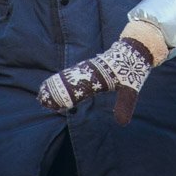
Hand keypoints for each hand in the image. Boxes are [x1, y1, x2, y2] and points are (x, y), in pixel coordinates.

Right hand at [38, 27, 162, 124]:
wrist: (134, 50)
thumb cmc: (132, 70)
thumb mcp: (131, 89)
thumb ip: (125, 105)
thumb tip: (122, 124)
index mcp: (98, 77)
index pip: (78, 87)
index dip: (67, 96)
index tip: (58, 106)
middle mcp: (90, 71)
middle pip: (68, 80)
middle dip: (56, 90)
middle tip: (42, 100)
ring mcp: (88, 68)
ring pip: (68, 76)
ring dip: (56, 85)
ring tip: (43, 94)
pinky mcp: (89, 67)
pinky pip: (72, 73)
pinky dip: (62, 79)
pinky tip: (56, 85)